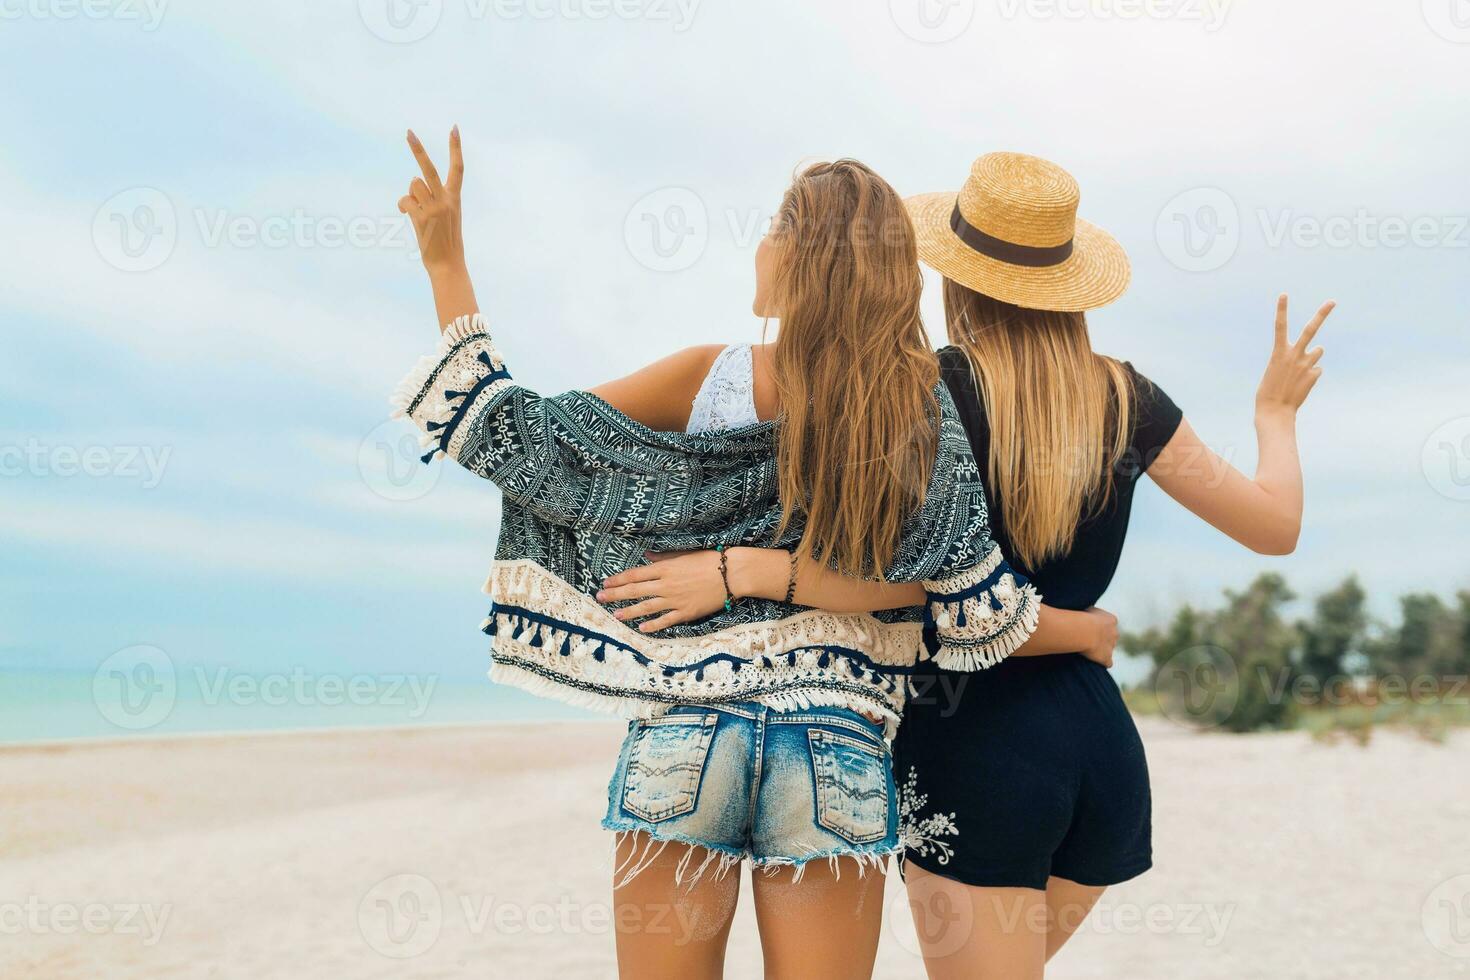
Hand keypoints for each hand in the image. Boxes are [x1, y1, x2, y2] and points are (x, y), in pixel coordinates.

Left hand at [399, 127, 465, 275]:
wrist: (449, 266)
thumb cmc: (446, 243)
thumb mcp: (446, 217)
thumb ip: (432, 198)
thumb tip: (411, 184)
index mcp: (455, 198)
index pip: (458, 168)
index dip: (455, 147)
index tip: (454, 128)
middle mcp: (446, 200)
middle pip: (429, 169)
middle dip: (417, 150)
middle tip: (408, 132)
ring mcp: (434, 208)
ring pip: (413, 185)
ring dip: (410, 194)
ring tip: (415, 210)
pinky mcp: (421, 217)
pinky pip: (405, 200)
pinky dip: (402, 207)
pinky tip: (405, 216)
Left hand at [597, 551, 726, 631]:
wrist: (732, 573)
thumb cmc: (709, 559)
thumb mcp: (684, 554)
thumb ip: (663, 557)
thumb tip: (646, 556)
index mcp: (665, 568)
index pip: (635, 574)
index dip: (618, 579)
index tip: (605, 583)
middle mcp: (666, 585)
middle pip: (635, 591)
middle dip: (615, 595)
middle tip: (600, 598)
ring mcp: (675, 600)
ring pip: (647, 607)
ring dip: (629, 612)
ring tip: (615, 615)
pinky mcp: (686, 612)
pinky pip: (666, 620)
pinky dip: (653, 625)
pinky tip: (642, 628)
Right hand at [1081, 607, 1117, 667]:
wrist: (1083, 631)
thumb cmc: (1082, 618)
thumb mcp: (1088, 610)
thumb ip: (1092, 614)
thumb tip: (1088, 615)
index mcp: (1111, 620)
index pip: (1109, 623)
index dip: (1099, 627)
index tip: (1090, 628)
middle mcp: (1115, 633)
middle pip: (1111, 637)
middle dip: (1102, 638)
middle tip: (1088, 639)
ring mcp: (1111, 646)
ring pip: (1109, 649)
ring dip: (1101, 650)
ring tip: (1087, 650)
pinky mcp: (1107, 658)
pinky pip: (1108, 663)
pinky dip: (1103, 663)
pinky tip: (1095, 662)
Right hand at [1255, 295, 1333, 417]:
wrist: (1274, 411)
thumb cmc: (1269, 390)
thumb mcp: (1276, 369)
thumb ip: (1295, 357)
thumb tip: (1320, 350)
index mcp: (1278, 352)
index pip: (1279, 326)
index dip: (1281, 310)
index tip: (1284, 294)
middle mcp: (1294, 355)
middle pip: (1310, 329)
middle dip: (1322, 314)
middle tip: (1333, 301)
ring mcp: (1306, 364)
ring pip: (1317, 352)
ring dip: (1311, 358)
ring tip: (1298, 374)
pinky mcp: (1314, 375)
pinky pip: (1316, 370)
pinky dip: (1310, 375)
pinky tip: (1301, 385)